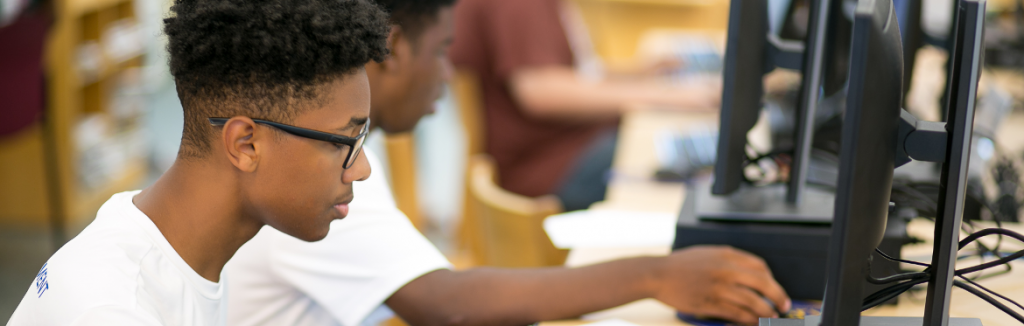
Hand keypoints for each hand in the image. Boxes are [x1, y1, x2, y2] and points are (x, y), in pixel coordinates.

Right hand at [651, 245, 790, 324]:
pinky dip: (749, 320)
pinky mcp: (710, 304)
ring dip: (766, 312)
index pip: (760, 267)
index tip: (774, 289)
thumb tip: (750, 273)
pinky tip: (753, 322)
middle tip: (784, 306)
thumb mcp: (708, 253)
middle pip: (763, 283)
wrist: (657, 274)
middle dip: (778, 297)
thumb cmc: (680, 265)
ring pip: (753, 302)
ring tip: (770, 317)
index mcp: (727, 255)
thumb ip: (729, 260)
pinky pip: (737, 314)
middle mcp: (726, 270)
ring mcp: (719, 288)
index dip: (772, 280)